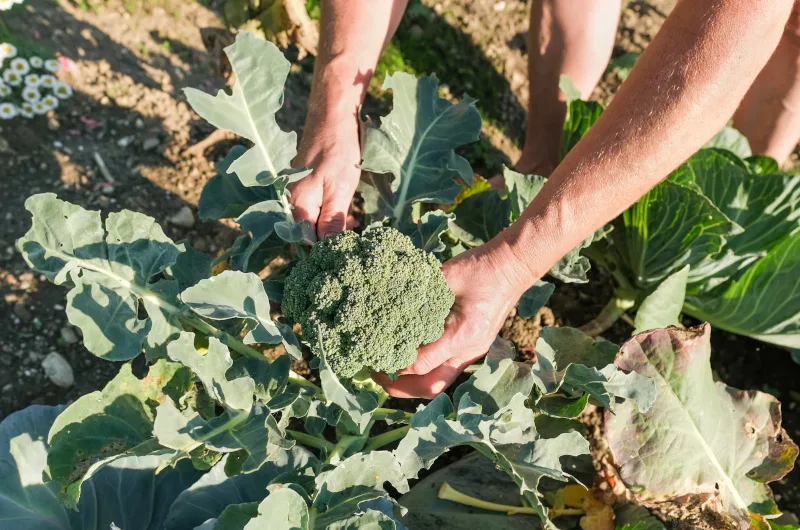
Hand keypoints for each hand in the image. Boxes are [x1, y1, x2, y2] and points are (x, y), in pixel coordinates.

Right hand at [290, 115, 361, 238]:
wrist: (333, 116)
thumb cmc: (338, 151)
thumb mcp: (340, 190)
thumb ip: (332, 221)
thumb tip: (328, 249)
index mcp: (297, 204)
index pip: (305, 241)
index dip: (324, 250)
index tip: (343, 254)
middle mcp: (292, 200)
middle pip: (308, 231)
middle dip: (330, 238)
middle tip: (354, 239)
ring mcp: (299, 190)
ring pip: (314, 218)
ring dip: (333, 224)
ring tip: (355, 224)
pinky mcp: (307, 183)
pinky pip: (317, 206)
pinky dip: (332, 210)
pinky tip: (348, 211)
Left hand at [376, 243, 528, 397]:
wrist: (512, 266)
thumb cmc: (481, 268)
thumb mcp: (447, 276)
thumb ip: (420, 293)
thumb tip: (388, 303)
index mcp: (463, 335)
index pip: (422, 364)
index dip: (396, 365)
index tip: (374, 357)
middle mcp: (469, 351)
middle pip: (431, 386)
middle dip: (401, 386)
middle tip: (376, 373)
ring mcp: (471, 352)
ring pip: (438, 382)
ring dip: (411, 382)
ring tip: (387, 370)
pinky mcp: (470, 347)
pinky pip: (444, 369)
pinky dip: (423, 370)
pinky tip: (406, 357)